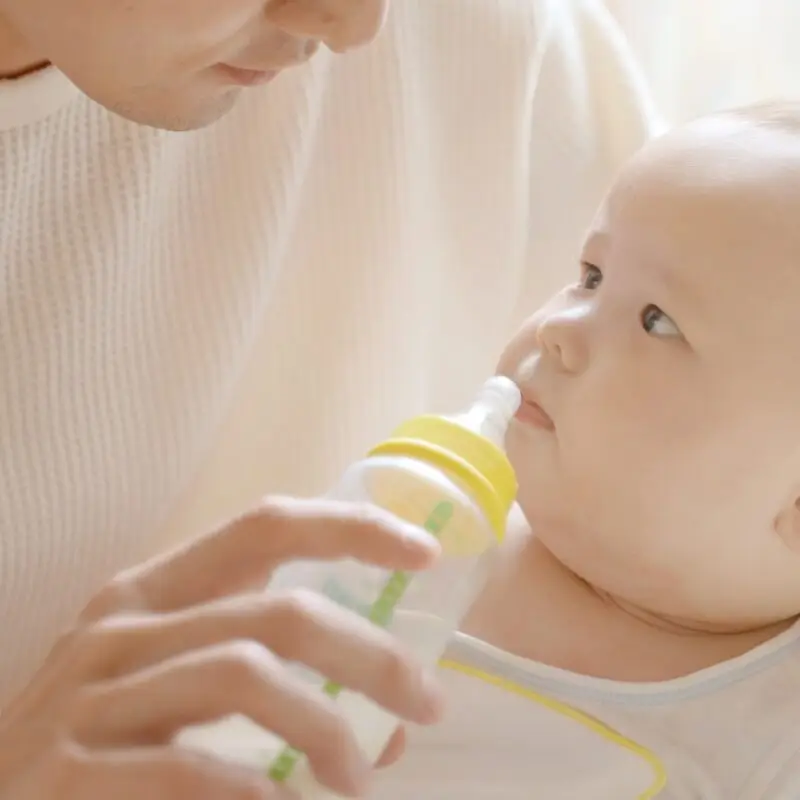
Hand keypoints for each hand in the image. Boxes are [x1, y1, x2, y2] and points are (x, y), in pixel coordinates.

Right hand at [0, 497, 441, 798]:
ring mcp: (92, 696)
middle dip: (370, 655)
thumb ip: (268, 676)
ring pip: (245, 676)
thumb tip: (387, 715)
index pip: (265, 526)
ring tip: (362, 776)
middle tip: (427, 703)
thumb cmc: (105, 736)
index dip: (350, 528)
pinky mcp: (73, 772)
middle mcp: (122, 626)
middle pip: (277, 611)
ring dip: (325, 728)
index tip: (422, 550)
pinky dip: (255, 791)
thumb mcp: (174, 680)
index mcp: (153, 588)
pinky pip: (188, 768)